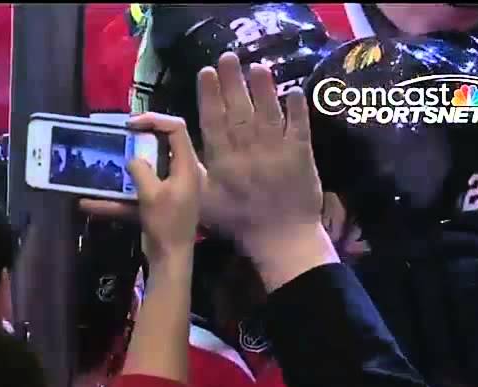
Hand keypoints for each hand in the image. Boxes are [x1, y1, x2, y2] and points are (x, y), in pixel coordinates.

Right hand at [82, 113, 200, 267]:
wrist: (171, 260)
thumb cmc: (167, 224)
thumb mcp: (151, 194)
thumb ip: (140, 170)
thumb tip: (132, 159)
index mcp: (186, 166)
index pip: (176, 129)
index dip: (154, 120)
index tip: (130, 125)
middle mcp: (180, 173)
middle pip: (161, 146)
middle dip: (138, 140)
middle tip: (118, 137)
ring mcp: (169, 190)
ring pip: (146, 170)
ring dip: (125, 167)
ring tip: (104, 161)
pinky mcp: (157, 205)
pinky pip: (136, 194)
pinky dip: (117, 197)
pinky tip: (90, 203)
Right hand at [198, 53, 335, 287]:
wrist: (280, 239)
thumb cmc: (238, 221)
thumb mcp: (204, 199)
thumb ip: (191, 170)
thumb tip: (175, 143)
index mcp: (223, 162)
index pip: (214, 122)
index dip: (210, 95)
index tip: (206, 71)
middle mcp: (248, 152)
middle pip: (239, 111)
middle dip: (233, 83)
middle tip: (228, 56)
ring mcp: (276, 152)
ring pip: (267, 114)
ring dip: (263, 89)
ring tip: (257, 67)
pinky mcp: (301, 156)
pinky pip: (299, 128)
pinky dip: (297, 110)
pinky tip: (294, 90)